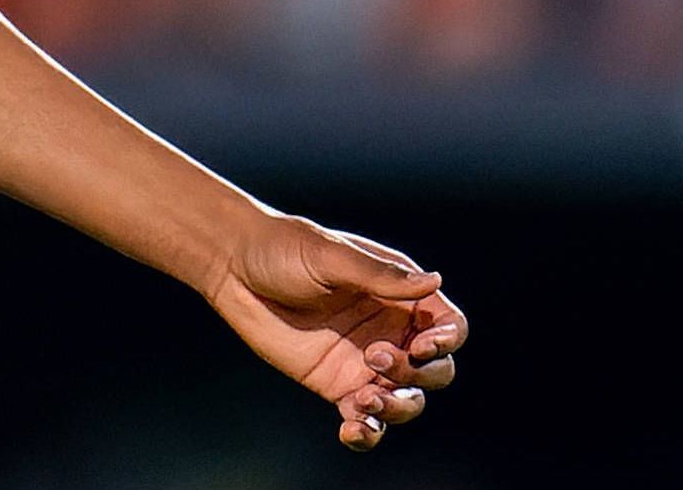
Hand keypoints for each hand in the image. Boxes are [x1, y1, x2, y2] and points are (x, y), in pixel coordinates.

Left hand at [204, 213, 466, 450]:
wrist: (234, 268)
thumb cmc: (284, 248)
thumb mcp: (332, 256)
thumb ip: (380, 276)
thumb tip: (434, 281)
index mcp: (399, 294)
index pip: (448, 325)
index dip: (446, 341)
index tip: (421, 345)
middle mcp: (390, 330)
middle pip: (436, 370)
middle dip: (418, 374)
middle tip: (375, 356)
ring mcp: (365, 362)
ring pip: (407, 400)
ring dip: (398, 408)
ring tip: (366, 399)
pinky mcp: (337, 385)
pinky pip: (365, 419)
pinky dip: (367, 432)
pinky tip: (351, 429)